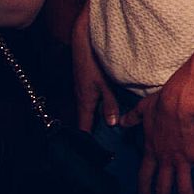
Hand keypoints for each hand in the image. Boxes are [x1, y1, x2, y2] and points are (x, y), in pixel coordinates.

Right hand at [71, 9, 117, 131]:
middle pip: (86, 119)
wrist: (84, 42)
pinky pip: (90, 99)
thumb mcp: (105, 84)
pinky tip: (106, 107)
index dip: (86, 139)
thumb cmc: (94, 62)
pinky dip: (97, 106)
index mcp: (85, 101)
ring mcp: (83, 89)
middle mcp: (81, 97)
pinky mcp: (86, 82)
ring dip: (95, 118)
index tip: (89, 152)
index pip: (83, 126)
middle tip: (100, 143)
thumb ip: (110, 103)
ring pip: (89, 108)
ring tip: (105, 129)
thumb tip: (112, 123)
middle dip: (92, 130)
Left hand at [121, 75, 193, 193]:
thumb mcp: (142, 110)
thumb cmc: (162, 103)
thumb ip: (132, 118)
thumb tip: (121, 122)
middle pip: (162, 187)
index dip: (143, 191)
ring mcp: (182, 160)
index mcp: (152, 151)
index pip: (144, 177)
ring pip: (183, 187)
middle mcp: (166, 160)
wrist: (180, 101)